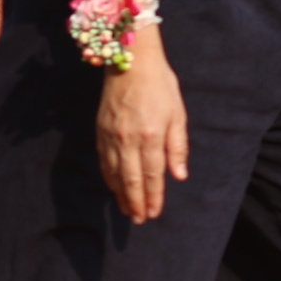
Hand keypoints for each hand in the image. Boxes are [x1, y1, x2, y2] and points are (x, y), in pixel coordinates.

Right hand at [95, 48, 193, 221]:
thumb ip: (177, 146)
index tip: (154, 213)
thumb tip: (179, 175)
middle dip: (136, 202)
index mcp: (151, 135)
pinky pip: (104, 161)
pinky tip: (113, 187)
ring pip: (115, 174)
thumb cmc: (160, 85)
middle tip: (139, 220)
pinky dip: (109, 178)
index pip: (152, 175)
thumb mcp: (177, 113)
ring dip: (121, 195)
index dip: (153, 197)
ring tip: (127, 211)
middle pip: (132, 180)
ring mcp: (111, 136)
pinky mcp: (100, 131)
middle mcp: (128, 139)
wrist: (131, 60)